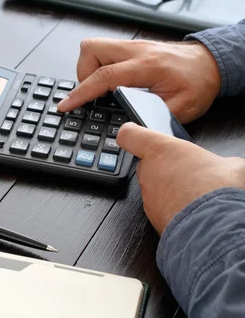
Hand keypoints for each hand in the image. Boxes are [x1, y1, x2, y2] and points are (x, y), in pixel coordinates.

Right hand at [57, 38, 221, 122]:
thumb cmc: (198, 82)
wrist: (210, 63)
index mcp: (147, 66)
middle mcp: (136, 51)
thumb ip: (153, 115)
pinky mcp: (130, 47)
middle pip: (91, 50)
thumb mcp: (181, 108)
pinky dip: (99, 66)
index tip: (66, 104)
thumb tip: (130, 125)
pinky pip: (103, 51)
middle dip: (82, 74)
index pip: (105, 75)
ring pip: (93, 47)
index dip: (82, 92)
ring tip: (102, 89)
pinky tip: (111, 81)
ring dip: (89, 69)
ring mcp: (132, 46)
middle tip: (93, 94)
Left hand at [117, 123, 244, 234]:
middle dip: (164, 166)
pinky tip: (193, 210)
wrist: (214, 229)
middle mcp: (148, 172)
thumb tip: (228, 167)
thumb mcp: (232, 165)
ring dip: (170, 189)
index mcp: (161, 149)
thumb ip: (218, 161)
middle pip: (146, 163)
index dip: (133, 133)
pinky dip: (173, 208)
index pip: (130, 134)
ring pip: (154, 187)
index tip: (138, 133)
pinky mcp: (153, 218)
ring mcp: (148, 196)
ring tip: (195, 194)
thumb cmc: (218, 191)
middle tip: (186, 171)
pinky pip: (161, 208)